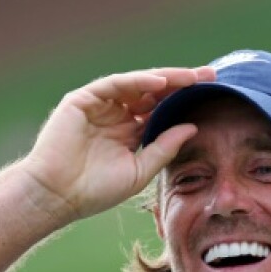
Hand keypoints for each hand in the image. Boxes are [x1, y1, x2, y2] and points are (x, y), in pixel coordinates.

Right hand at [20, 66, 215, 223]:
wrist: (57, 196)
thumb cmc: (95, 191)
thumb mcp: (140, 171)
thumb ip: (164, 148)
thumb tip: (192, 127)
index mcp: (128, 133)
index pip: (160, 110)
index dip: (184, 101)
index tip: (213, 94)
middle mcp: (115, 116)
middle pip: (153, 93)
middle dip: (181, 83)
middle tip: (209, 75)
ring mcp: (99, 106)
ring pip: (137, 85)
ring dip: (165, 79)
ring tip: (191, 77)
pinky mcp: (82, 100)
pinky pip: (114, 85)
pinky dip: (137, 82)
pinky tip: (160, 83)